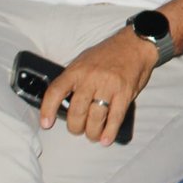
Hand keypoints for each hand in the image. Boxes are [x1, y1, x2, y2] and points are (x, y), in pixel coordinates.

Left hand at [40, 28, 158, 145]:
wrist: (135, 44)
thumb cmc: (108, 54)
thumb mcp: (84, 60)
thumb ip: (74, 79)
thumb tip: (64, 102)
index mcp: (77, 70)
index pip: (56, 91)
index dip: (48, 109)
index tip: (46, 123)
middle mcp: (91, 78)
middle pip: (76, 111)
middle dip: (75, 127)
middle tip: (77, 129)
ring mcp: (109, 86)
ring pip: (95, 118)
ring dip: (92, 132)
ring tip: (92, 135)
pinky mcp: (125, 93)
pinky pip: (115, 117)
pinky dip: (109, 131)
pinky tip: (106, 139)